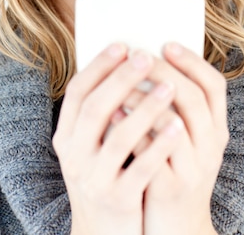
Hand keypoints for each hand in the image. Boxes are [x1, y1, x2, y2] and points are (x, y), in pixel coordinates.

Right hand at [53, 44, 186, 234]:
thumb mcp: (90, 146)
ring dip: (146, 107)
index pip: (77, 93)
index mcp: (66, 136)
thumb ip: (101, 114)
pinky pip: (140, 168)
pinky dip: (159, 144)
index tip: (122, 45)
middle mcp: (74, 155)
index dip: (98, 66)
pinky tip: (178, 125)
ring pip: (119, 137)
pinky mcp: (117, 199)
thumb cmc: (103, 176)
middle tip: (146, 56)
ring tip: (170, 86)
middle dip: (122, 78)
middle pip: (96, 108)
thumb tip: (125, 65)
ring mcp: (94, 179)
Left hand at [131, 44, 227, 234]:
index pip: (215, 86)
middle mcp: (210, 148)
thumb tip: (147, 61)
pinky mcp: (167, 189)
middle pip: (191, 98)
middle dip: (162, 72)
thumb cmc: (175, 171)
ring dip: (143, 99)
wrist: (178, 229)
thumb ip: (175, 106)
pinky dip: (131, 131)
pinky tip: (113, 114)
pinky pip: (149, 155)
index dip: (193, 61)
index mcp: (216, 130)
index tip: (166, 44)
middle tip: (138, 55)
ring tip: (121, 81)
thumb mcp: (187, 139)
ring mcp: (191, 170)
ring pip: (171, 125)